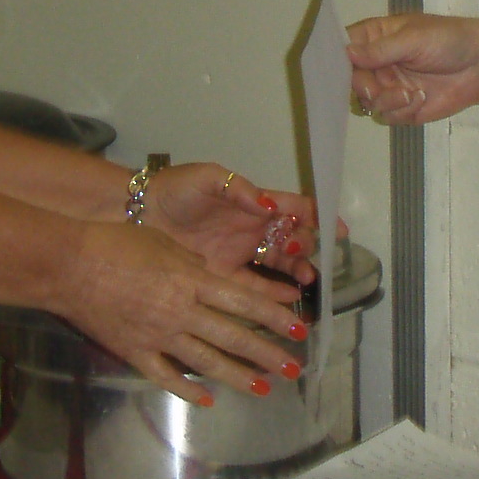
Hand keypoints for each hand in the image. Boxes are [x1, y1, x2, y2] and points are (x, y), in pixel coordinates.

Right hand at [53, 221, 309, 406]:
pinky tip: (208, 401)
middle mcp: (181, 311)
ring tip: (263, 389)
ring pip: (206, 362)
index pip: (243, 302)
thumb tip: (211, 280)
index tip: (299, 329)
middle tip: (294, 368)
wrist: (69, 265)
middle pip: (233, 336)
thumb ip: (192, 264)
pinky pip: (166, 376)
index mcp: (191, 280)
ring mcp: (158, 335)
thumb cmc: (115, 243)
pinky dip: (188, 390)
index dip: (274, 316)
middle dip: (268, 354)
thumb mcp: (164, 243)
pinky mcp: (135, 352)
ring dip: (238, 376)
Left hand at [147, 162, 318, 286]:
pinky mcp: (224, 274)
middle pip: (292, 238)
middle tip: (315, 257)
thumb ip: (241, 190)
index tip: (339, 230)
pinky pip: (254, 286)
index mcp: (254, 202)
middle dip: (309, 248)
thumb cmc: (176, 189)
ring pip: (279, 264)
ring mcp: (240, 253)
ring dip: (297, 271)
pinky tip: (289, 299)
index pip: (295, 207)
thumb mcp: (208, 178)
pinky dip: (273, 293)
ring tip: (308, 280)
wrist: (139, 213)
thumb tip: (272, 207)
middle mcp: (253, 228)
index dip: (319, 217)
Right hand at [346, 12, 478, 125]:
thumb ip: (379, 49)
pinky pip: (387, 117)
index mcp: (375, 38)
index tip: (342, 68)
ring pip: (367, 103)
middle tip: (377, 87)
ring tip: (409, 93)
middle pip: (350, 81)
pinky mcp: (403, 108)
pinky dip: (402, 110)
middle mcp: (377, 63)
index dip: (338, 59)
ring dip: (386, 100)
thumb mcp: (413, 39)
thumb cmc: (450, 41)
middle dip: (364, 86)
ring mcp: (388, 87)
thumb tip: (346, 53)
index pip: (344, 48)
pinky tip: (422, 98)